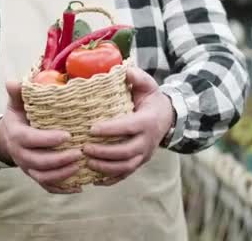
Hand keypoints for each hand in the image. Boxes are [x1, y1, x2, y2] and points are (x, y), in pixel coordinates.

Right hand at [0, 81, 83, 193]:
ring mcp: (28, 167)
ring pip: (43, 177)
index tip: (68, 135)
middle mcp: (21, 155)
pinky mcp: (35, 175)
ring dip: (62, 174)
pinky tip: (79, 186)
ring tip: (80, 166)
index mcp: (17, 135)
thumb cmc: (18, 116)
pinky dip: (62, 189)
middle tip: (80, 152)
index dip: (48, 140)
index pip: (31, 140)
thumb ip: (17, 93)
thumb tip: (13, 81)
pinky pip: (47, 186)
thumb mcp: (16, 103)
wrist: (7, 137)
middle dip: (60, 160)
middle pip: (39, 162)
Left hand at [83, 67, 174, 185]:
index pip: (128, 128)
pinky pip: (126, 174)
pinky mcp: (140, 162)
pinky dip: (111, 180)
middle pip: (126, 152)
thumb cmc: (151, 99)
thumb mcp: (148, 85)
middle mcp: (148, 141)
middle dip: (104, 152)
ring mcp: (145, 154)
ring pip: (126, 166)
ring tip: (87, 162)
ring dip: (105, 167)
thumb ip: (138, 78)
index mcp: (147, 121)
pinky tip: (95, 180)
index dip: (110, 130)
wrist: (168, 118)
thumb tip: (126, 71)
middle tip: (84, 148)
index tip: (91, 128)